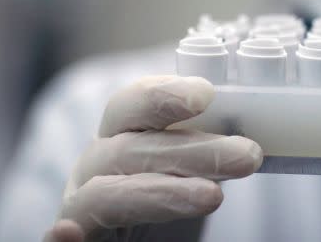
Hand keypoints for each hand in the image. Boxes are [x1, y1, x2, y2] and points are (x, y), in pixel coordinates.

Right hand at [42, 76, 262, 241]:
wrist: (143, 239)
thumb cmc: (173, 189)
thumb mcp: (193, 162)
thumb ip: (213, 147)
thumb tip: (257, 141)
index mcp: (123, 132)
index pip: (133, 103)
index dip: (165, 94)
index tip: (207, 94)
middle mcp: (97, 163)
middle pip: (133, 147)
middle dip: (194, 149)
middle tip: (248, 155)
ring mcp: (80, 203)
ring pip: (108, 193)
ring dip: (162, 192)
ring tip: (213, 197)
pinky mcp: (79, 238)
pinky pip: (63, 238)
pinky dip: (65, 238)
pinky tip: (69, 235)